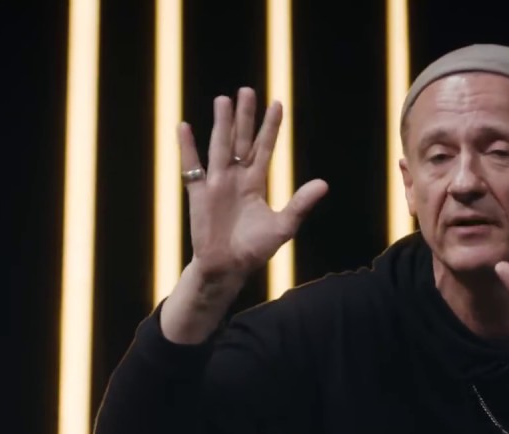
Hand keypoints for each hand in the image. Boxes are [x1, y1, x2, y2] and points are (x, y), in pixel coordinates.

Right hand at [180, 88, 327, 282]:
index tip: (277, 103)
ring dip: (221, 124)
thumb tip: (324, 184)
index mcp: (256, 183)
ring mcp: (216, 184)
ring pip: (219, 146)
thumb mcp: (283, 226)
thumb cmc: (254, 249)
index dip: (271, 127)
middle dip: (245, 116)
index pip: (265, 148)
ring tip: (223, 100)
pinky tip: (185, 127)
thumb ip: (300, 204)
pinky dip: (187, 148)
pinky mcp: (199, 194)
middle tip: (248, 90)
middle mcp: (236, 178)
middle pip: (241, 140)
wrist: (227, 268)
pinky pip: (192, 167)